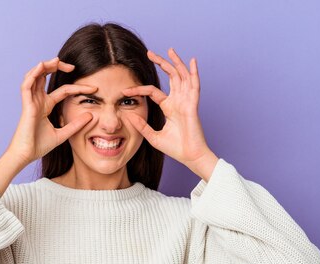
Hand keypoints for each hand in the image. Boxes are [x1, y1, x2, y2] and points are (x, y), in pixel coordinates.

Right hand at [8, 57, 97, 163]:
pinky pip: (26, 85)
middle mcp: (38, 100)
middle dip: (57, 68)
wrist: (27, 155)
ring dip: (44, 66)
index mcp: (46, 106)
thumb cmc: (39, 146)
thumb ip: (76, 125)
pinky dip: (32, 74)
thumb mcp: (63, 134)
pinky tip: (41, 66)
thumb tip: (91, 115)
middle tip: (73, 67)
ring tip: (57, 61)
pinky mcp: (26, 105)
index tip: (94, 88)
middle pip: (46, 77)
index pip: (63, 90)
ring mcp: (31, 101)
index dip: (77, 87)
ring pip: (35, 76)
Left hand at [121, 48, 215, 170]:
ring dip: (176, 63)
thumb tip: (128, 116)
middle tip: (150, 53)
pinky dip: (194, 73)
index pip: (153, 91)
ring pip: (182, 77)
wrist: (190, 157)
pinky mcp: (192, 105)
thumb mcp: (153, 136)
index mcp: (169, 107)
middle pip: (170, 77)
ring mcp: (186, 102)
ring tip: (169, 50)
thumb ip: (141, 126)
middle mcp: (178, 101)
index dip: (139, 89)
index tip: (125, 90)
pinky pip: (194, 86)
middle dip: (162, 64)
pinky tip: (192, 61)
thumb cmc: (176, 148)